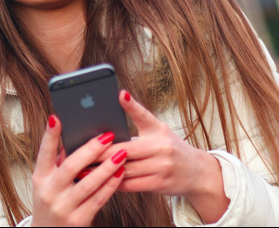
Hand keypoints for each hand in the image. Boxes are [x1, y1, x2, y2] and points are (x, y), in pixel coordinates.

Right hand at [31, 115, 126, 226]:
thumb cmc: (51, 201)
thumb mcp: (47, 183)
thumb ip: (59, 163)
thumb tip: (77, 138)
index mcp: (40, 178)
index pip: (44, 153)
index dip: (50, 135)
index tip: (57, 117)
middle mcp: (48, 192)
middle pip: (71, 166)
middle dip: (90, 150)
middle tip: (108, 136)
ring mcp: (63, 207)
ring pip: (88, 183)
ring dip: (107, 167)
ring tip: (121, 153)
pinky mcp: (78, 220)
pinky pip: (98, 199)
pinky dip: (110, 185)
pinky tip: (120, 173)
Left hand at [96, 90, 229, 223]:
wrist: (197, 172)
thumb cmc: (170, 148)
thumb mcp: (159, 130)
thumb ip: (138, 123)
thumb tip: (113, 112)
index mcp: (158, 130)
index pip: (143, 115)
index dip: (131, 104)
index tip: (120, 93)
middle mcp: (162, 147)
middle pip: (125, 149)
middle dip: (101, 152)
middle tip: (81, 151)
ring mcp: (162, 166)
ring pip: (126, 169)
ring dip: (104, 170)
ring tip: (84, 169)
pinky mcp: (160, 184)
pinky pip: (131, 185)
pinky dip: (115, 183)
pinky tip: (101, 182)